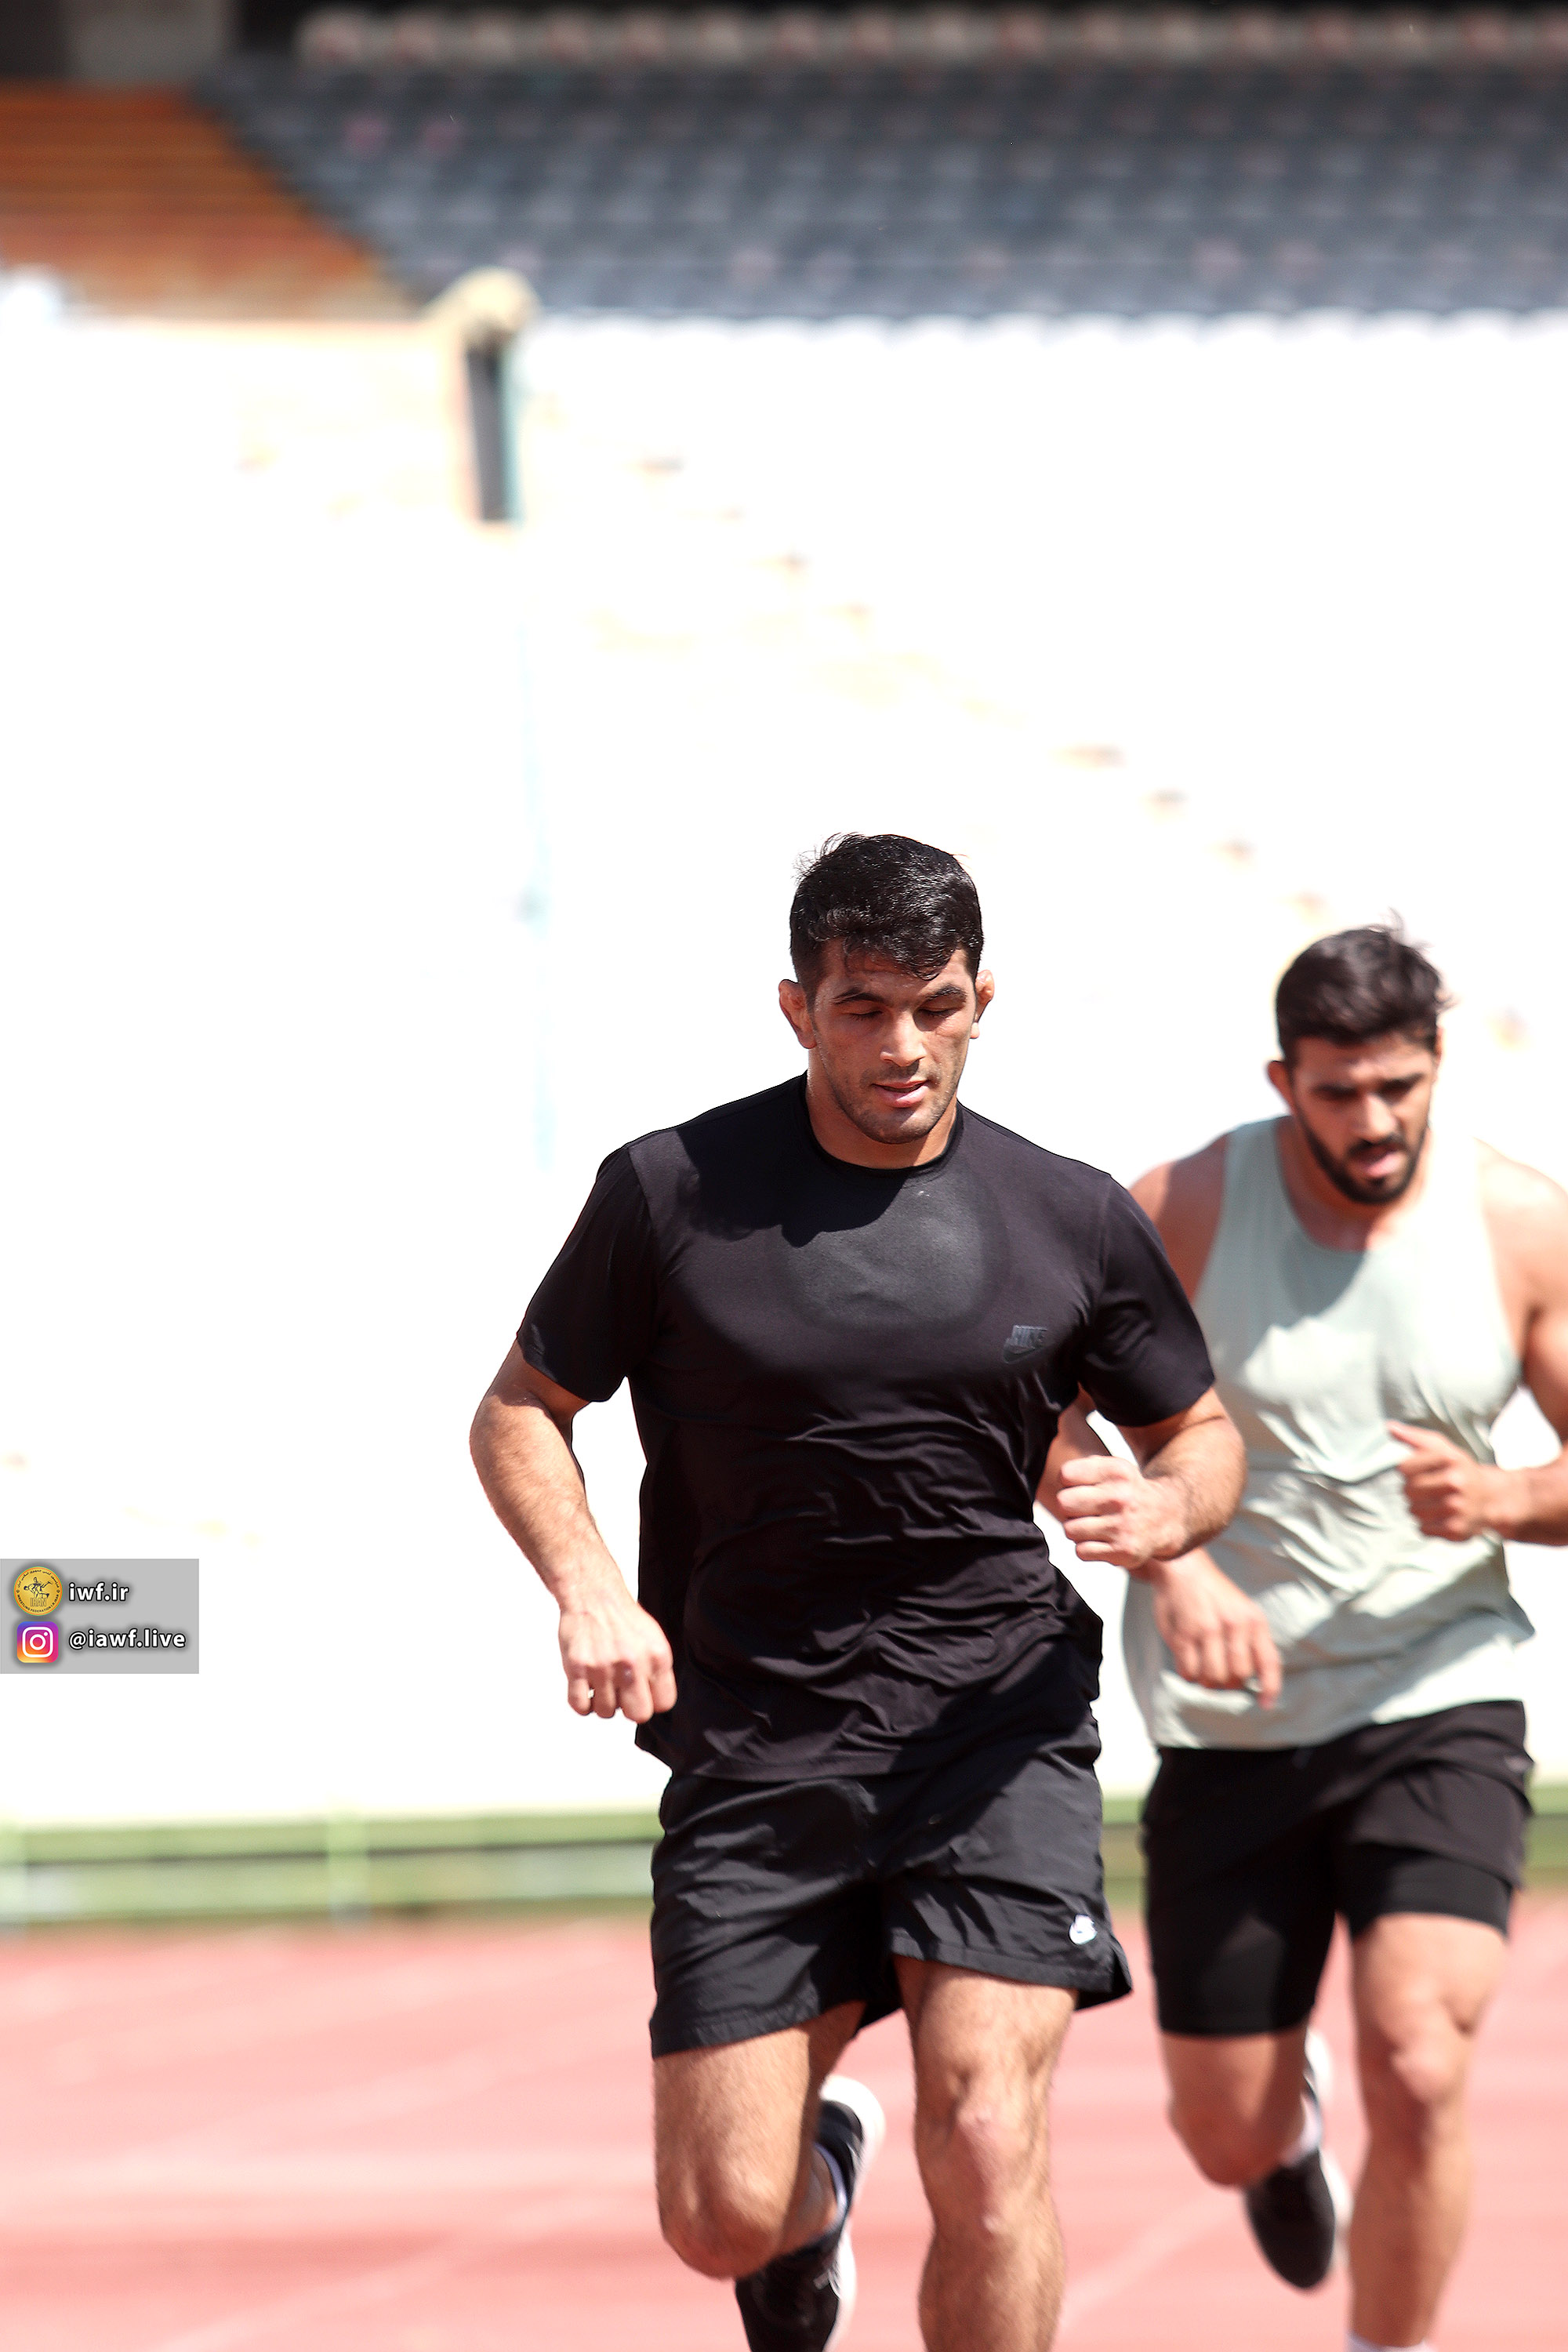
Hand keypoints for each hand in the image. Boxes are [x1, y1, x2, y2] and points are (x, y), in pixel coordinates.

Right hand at [558, 1570, 676, 1722]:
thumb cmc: (622, 1618)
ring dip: (602, 1703)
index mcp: (657, 1656)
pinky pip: (579, 1706)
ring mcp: (603, 1666)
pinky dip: (581, 1704)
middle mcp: (632, 1663)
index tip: (642, 1694)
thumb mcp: (653, 1639)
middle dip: (629, 1709)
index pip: (664, 1703)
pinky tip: (585, 1689)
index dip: (652, 1702)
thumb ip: (657, 1671)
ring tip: (601, 1684)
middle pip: (638, 1714)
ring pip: (606, 1712)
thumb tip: (655, 1702)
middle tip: (621, 1694)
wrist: (593, 1594)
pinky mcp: (578, 1667)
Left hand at [1057, 1451, 1186, 1570]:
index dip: (1067, 1483)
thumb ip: (1085, 1467)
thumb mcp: (1113, 1468)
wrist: (1164, 1517)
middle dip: (1068, 1507)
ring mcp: (1121, 1526)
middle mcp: (1120, 1498)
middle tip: (1083, 1509)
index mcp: (1116, 1472)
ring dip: (1076, 1529)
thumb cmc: (1127, 1491)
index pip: (1066, 1475)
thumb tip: (1062, 1480)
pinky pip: (1081, 1551)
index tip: (1080, 1487)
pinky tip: (1101, 1540)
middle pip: (1063, 1503)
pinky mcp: (1122, 1552)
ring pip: (1070, 1529)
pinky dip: (1086, 1548)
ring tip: (1093, 1525)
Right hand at [1149, 1552, 1281, 1705]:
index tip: (1266, 1704)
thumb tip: (1259, 1682)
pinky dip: (1189, 1673)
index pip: (1268, 1662)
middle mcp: (1233, 1625)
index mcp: (1253, 1620)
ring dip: (1208, 1681)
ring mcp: (1206, 1630)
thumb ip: (1253, 1642)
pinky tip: (1189, 1660)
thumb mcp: (1244, 1610)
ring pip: (1213, 1678)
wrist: (1183, 1568)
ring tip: (1204, 1667)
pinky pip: (1189, 1672)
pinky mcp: (1183, 1635)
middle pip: (1238, 1676)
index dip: (1270, 1688)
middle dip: (1229, 1682)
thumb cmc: (1216, 1596)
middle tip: (1221, 1674)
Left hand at [1390, 1422, 1506, 1541]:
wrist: (1492, 1498)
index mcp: (1450, 1459)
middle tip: (1427, 1489)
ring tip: (1435, 1502)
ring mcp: (1456, 1507)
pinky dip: (1427, 1524)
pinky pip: (1423, 1529)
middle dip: (1412, 1490)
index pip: (1404, 1468)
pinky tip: (1441, 1516)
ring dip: (1419, 1508)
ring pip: (1413, 1511)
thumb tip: (1389, 1427)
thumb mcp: (1443, 1449)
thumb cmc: (1460, 1470)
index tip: (1418, 1471)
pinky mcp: (1456, 1529)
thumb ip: (1415, 1437)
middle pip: (1407, 1490)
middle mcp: (1455, 1482)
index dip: (1407, 1471)